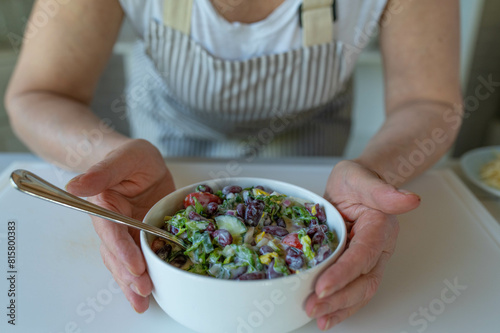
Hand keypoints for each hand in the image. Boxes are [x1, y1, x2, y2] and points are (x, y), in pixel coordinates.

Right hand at [66, 139, 174, 312]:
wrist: (142, 163)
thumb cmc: (131, 157)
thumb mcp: (124, 156)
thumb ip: (103, 171)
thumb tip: (75, 185)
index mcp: (105, 205)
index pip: (110, 230)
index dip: (121, 248)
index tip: (134, 265)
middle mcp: (113, 224)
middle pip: (116, 252)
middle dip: (128, 273)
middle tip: (142, 289)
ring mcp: (127, 233)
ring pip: (124, 262)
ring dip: (131, 283)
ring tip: (142, 301)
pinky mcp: (141, 237)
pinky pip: (139, 259)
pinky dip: (142, 276)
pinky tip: (147, 294)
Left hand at [305, 160, 420, 329]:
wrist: (353, 186)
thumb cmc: (356, 180)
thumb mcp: (360, 177)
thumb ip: (382, 190)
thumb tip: (410, 200)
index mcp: (380, 228)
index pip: (363, 256)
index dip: (344, 274)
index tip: (323, 286)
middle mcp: (377, 248)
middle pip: (364, 281)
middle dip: (339, 298)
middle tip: (313, 306)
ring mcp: (368, 260)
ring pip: (360, 291)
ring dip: (339, 308)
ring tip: (319, 317)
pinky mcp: (356, 266)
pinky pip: (353, 290)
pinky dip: (341, 306)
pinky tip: (325, 316)